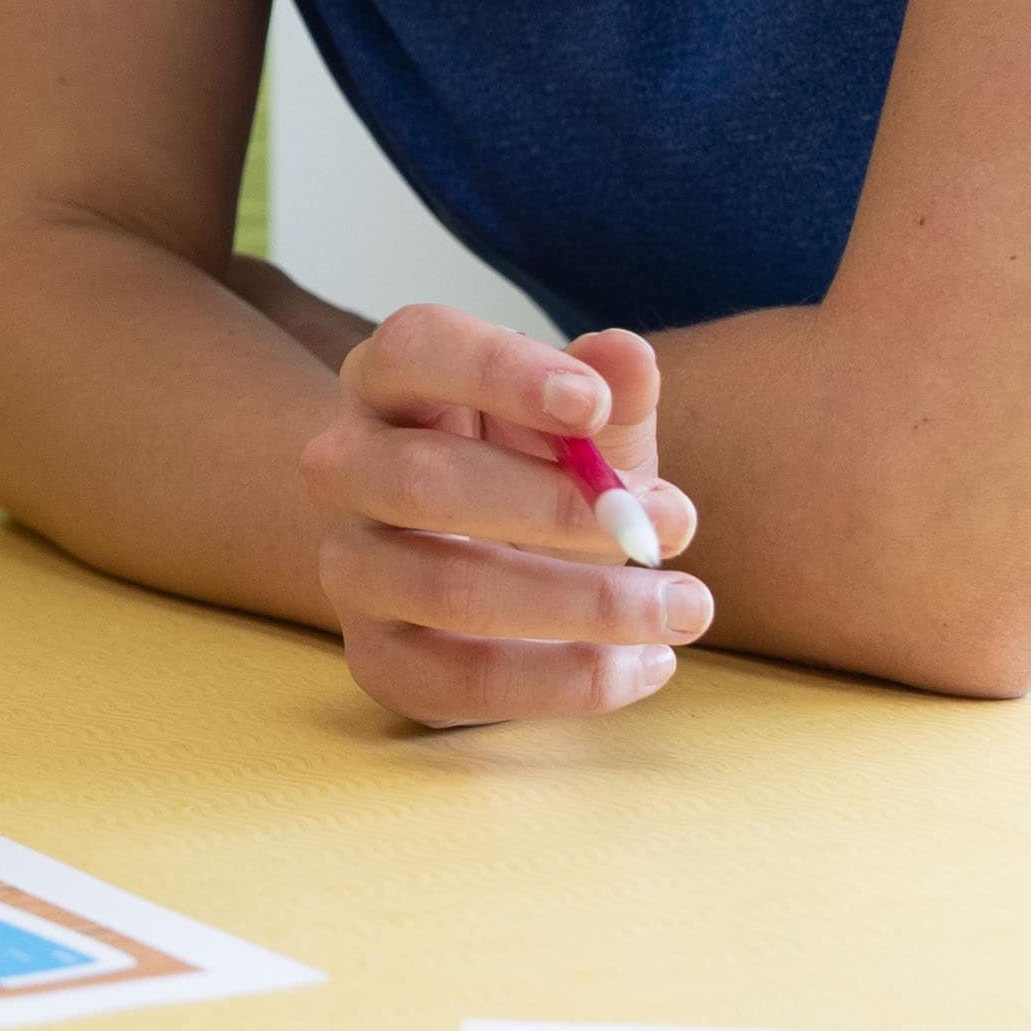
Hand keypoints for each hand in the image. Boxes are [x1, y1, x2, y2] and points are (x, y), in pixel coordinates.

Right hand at [300, 306, 708, 726]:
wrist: (493, 573)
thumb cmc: (535, 475)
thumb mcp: (583, 428)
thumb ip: (609, 390)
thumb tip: (627, 358)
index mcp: (387, 383)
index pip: (414, 349)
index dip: (498, 370)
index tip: (593, 405)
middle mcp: (345, 469)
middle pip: (421, 479)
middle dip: (558, 506)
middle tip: (673, 523)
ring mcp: (350, 569)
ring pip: (448, 589)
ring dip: (585, 603)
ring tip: (685, 607)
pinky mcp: (378, 658)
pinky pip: (462, 679)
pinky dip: (567, 681)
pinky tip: (646, 664)